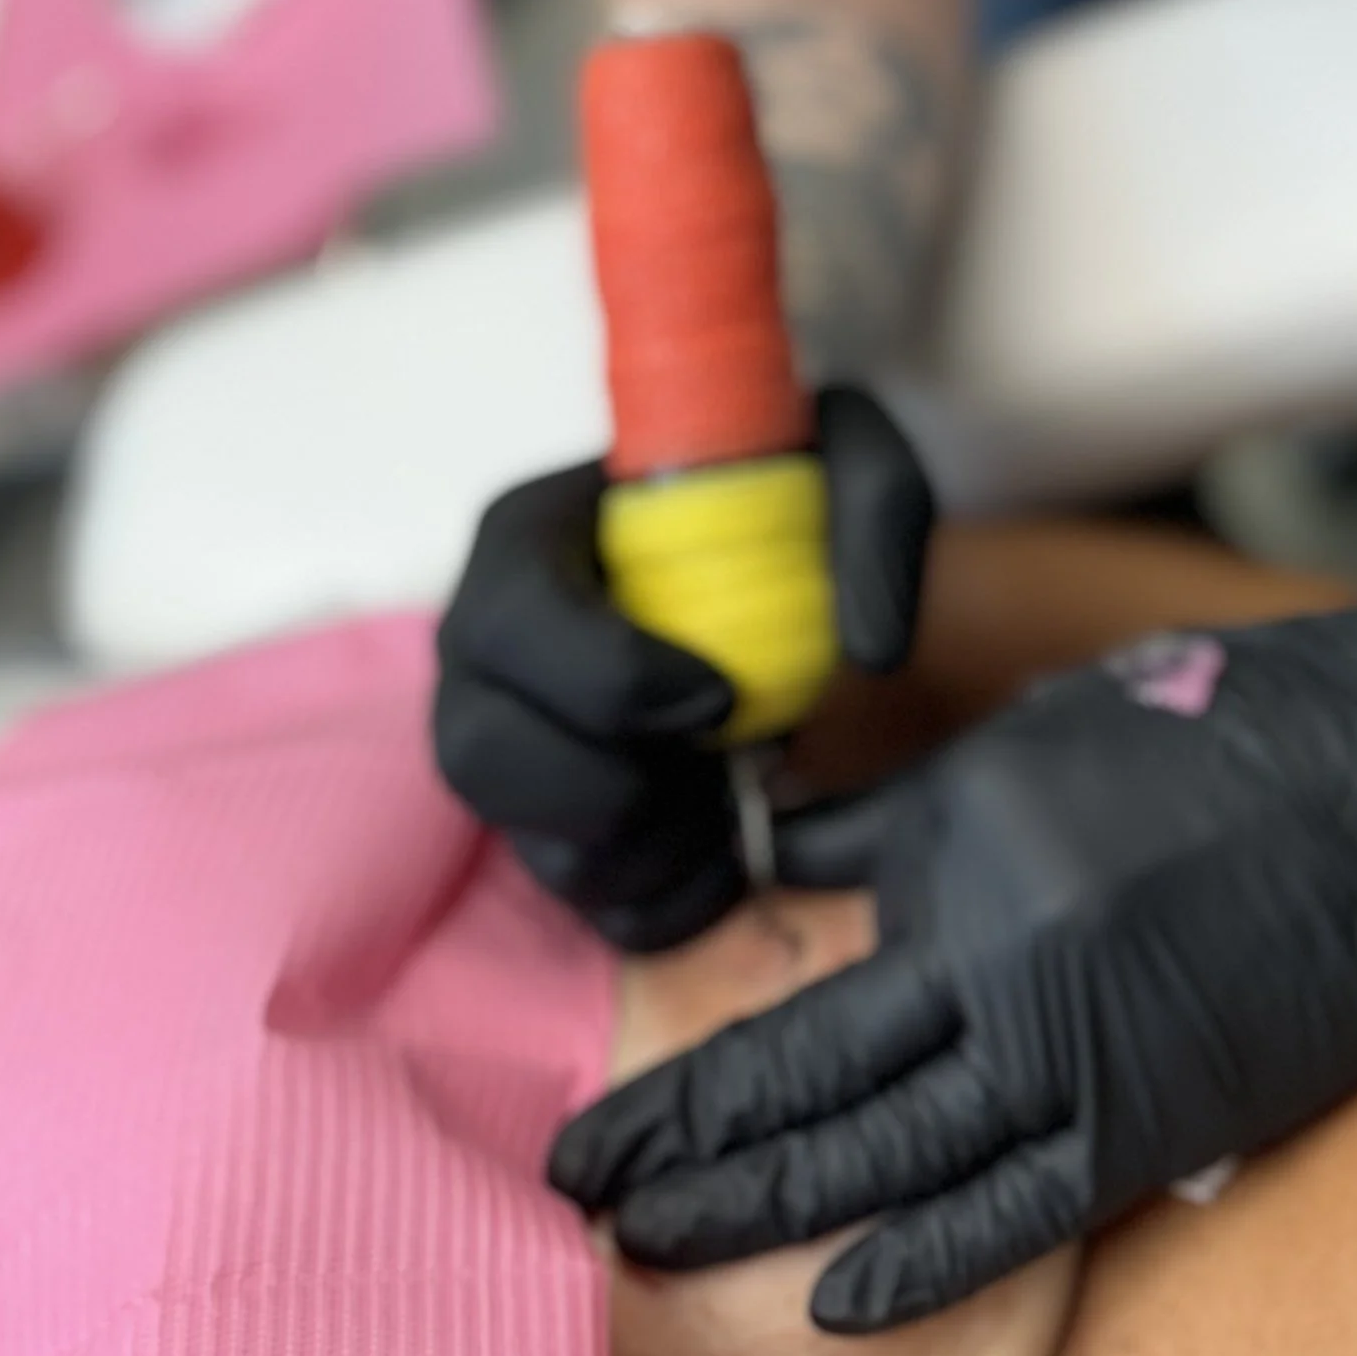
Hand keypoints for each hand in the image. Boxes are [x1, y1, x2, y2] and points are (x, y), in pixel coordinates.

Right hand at [432, 384, 933, 950]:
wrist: (762, 553)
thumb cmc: (773, 492)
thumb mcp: (835, 452)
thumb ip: (874, 507)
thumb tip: (873, 645)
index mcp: (524, 539)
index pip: (515, 625)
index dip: (611, 680)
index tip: (722, 695)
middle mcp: (482, 649)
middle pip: (485, 756)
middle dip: (619, 788)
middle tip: (717, 760)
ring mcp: (501, 744)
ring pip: (532, 845)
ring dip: (651, 850)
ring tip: (723, 796)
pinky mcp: (545, 823)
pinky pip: (585, 903)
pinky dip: (669, 900)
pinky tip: (722, 845)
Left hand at [548, 514, 1356, 1326]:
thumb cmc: (1230, 723)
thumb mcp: (1043, 734)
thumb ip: (914, 813)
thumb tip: (800, 860)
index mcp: (966, 841)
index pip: (795, 986)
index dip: (691, 1073)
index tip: (602, 1123)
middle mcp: (1003, 942)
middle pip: (813, 1079)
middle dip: (685, 1150)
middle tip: (583, 1196)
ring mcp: (1083, 1034)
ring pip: (893, 1152)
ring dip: (766, 1208)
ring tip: (656, 1248)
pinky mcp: (1167, 1104)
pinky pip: (1023, 1205)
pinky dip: (927, 1256)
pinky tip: (842, 1297)